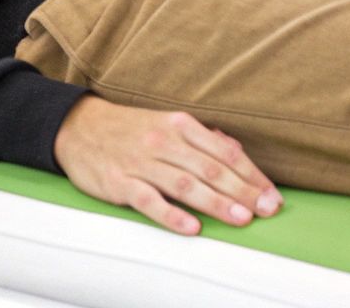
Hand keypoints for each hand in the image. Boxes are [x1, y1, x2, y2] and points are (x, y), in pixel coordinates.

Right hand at [52, 93, 283, 235]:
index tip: (272, 194)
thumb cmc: (129, 129)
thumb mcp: (166, 122)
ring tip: (242, 218)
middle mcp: (162, 141)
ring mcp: (140, 162)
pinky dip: (172, 215)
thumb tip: (236, 152)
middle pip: (209, 168)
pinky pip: (149, 201)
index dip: (251, 174)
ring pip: (184, 184)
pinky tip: (193, 227)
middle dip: (243, 190)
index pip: (224, 151)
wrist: (77, 127)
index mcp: (179, 125)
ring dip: (216, 202)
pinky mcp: (120, 183)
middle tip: (268, 209)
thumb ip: (201, 139)